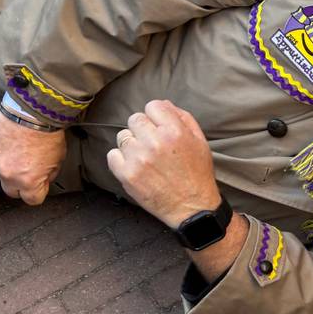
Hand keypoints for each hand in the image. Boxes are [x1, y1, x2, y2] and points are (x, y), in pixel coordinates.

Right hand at [0, 107, 65, 204]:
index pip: (32, 200)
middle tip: (26, 171)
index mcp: (28, 182)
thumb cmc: (47, 134)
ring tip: (15, 154)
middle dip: (20, 185)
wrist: (31, 111)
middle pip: (11, 192)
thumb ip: (47, 175)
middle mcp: (8, 176)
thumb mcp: (58, 160)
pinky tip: (4, 145)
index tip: (40, 185)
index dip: (38, 192)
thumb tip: (43, 180)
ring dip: (6, 169)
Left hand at [105, 99, 219, 227]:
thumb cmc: (197, 175)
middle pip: (135, 119)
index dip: (156, 117)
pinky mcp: (127, 174)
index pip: (153, 106)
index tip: (159, 128)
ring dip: (132, 145)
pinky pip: (112, 155)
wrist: (192, 208)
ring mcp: (139, 158)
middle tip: (153, 146)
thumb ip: (183, 118)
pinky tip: (135, 167)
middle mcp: (155, 142)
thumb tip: (163, 104)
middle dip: (143, 130)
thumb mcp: (200, 142)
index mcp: (175, 131)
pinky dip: (121, 160)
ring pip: (123, 136)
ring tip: (145, 159)